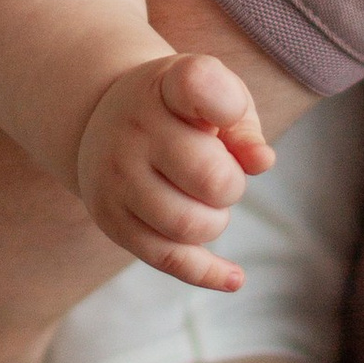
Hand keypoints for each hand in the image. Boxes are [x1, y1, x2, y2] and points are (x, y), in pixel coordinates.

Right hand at [75, 54, 272, 290]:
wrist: (101, 119)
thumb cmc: (178, 110)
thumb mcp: (213, 99)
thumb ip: (243, 127)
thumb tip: (262, 162)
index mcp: (165, 87)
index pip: (197, 85)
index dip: (224, 104)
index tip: (224, 114)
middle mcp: (134, 130)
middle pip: (212, 178)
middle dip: (232, 184)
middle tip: (219, 172)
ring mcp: (117, 179)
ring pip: (190, 226)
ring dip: (216, 220)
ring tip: (203, 200)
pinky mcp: (113, 221)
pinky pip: (169, 260)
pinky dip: (208, 273)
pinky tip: (235, 277)